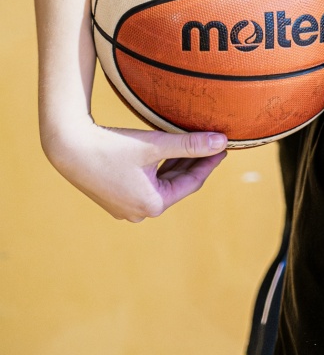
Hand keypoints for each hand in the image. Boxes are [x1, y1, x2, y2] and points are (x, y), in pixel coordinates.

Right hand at [48, 119, 227, 221]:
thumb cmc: (112, 147)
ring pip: (161, 183)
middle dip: (194, 163)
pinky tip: (167, 152)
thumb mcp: (156, 145)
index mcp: (152, 205)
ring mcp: (125, 207)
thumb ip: (190, 145)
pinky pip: (146, 183)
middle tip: (213, 145)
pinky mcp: (114, 197)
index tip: (223, 147)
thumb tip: (221, 141)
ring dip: (177, 164)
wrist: (68, 147)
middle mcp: (138, 212)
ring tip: (194, 145)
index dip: (209, 163)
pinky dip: (159, 168)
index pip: (191, 183)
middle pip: (176, 184)